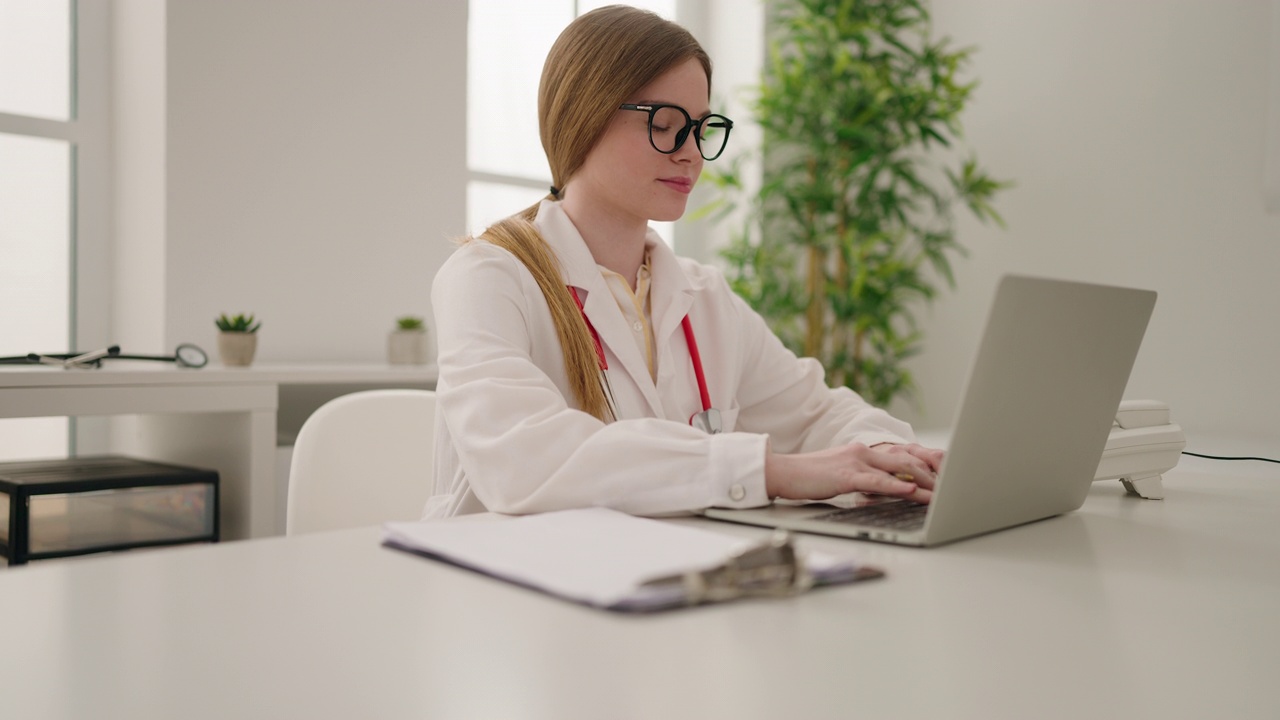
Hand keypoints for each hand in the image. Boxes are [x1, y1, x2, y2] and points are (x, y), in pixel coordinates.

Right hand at [764, 442, 943, 503]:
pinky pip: (880, 481)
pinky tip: (915, 494)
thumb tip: (892, 489)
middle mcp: (866, 451)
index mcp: (866, 450)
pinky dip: (901, 488)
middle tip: (954, 485)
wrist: (784, 473)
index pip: (905, 454)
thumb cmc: (813, 477)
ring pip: (901, 468)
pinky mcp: (848, 475)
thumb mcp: (845, 474)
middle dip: (935, 472)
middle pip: (910, 458)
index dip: (929, 463)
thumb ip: (869, 478)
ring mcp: (858, 461)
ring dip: (925, 482)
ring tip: (943, 493)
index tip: (947, 476)